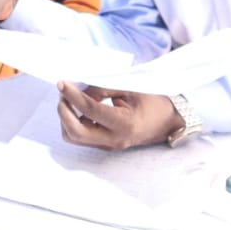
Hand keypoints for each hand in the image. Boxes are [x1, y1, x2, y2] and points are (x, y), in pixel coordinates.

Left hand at [56, 82, 181, 149]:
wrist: (169, 122)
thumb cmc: (152, 102)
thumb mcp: (130, 89)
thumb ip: (103, 88)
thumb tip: (78, 90)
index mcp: (124, 124)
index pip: (90, 110)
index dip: (73, 96)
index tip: (61, 83)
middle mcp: (114, 139)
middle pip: (75, 132)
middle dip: (63, 111)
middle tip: (63, 94)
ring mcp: (109, 146)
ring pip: (74, 137)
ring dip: (66, 118)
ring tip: (70, 100)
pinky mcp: (105, 146)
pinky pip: (81, 137)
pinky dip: (73, 122)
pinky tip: (79, 109)